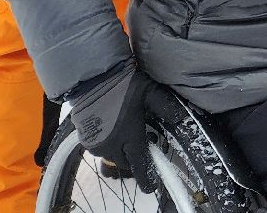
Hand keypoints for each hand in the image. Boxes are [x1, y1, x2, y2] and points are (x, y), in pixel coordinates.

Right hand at [66, 63, 155, 190]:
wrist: (91, 79)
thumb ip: (165, 107)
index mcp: (130, 136)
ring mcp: (96, 144)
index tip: (151, 187)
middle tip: (143, 142)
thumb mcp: (149, 92)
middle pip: (127, 163)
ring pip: (113, 157)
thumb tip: (181, 118)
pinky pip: (100, 149)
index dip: (146, 178)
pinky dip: (109, 145)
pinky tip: (114, 129)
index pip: (140, 164)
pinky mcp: (85, 139)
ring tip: (127, 134)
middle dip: (135, 158)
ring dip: (121, 151)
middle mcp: (112, 145)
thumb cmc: (122, 84)